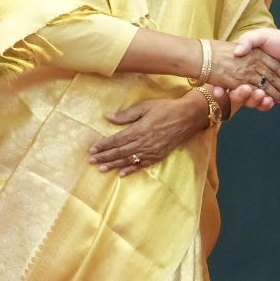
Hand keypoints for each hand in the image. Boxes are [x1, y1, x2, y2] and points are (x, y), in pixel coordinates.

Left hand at [88, 94, 205, 176]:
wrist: (188, 117)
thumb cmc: (166, 108)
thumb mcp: (146, 106)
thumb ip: (127, 114)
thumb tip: (109, 118)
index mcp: (139, 129)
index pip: (116, 140)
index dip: (103, 145)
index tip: (92, 149)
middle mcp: (144, 143)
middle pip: (120, 152)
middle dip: (104, 156)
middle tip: (91, 161)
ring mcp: (151, 151)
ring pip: (128, 160)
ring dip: (113, 165)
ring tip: (101, 168)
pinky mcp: (158, 156)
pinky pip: (141, 165)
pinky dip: (130, 170)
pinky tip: (121, 174)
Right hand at [204, 39, 279, 101]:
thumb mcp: (262, 36)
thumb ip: (249, 40)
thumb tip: (237, 51)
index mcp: (245, 65)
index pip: (230, 78)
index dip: (222, 85)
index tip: (217, 89)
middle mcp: (251, 78)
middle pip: (241, 92)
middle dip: (241, 95)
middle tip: (246, 90)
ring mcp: (263, 88)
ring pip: (252, 100)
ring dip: (254, 101)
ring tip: (262, 96)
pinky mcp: (274, 95)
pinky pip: (265, 104)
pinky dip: (266, 104)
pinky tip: (269, 101)